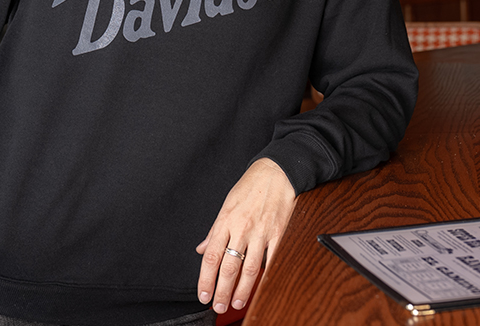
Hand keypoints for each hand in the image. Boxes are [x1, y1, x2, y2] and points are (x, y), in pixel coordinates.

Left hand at [196, 158, 295, 314]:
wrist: (277, 172)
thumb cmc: (250, 187)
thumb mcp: (226, 205)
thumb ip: (214, 230)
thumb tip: (201, 249)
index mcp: (225, 221)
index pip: (211, 256)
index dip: (206, 279)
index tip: (203, 295)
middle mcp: (241, 229)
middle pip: (229, 267)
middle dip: (222, 291)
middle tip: (218, 307)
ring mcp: (261, 232)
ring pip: (250, 268)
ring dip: (243, 290)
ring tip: (237, 303)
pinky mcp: (278, 233)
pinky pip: (271, 259)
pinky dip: (266, 275)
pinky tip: (262, 286)